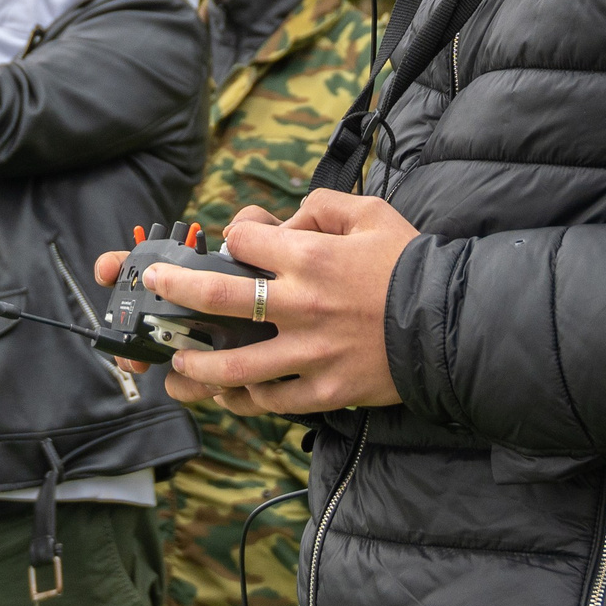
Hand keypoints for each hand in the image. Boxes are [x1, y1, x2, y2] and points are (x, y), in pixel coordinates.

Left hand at [94, 193, 417, 414]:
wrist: (451, 324)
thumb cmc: (410, 264)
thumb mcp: (371, 213)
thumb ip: (322, 205)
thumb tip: (286, 217)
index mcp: (309, 257)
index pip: (242, 240)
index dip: (232, 237)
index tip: (232, 243)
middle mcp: (299, 304)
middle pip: (215, 296)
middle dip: (174, 288)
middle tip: (154, 288)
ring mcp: (308, 353)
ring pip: (232, 365)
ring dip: (195, 363)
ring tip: (176, 362)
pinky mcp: (323, 391)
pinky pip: (270, 401)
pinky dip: (243, 400)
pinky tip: (226, 395)